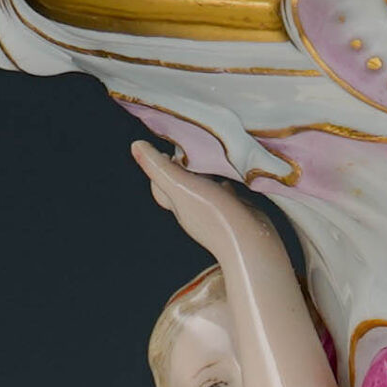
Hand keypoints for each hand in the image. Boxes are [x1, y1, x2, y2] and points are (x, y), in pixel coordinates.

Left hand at [132, 139, 261, 260]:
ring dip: (203, 171)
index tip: (168, 150)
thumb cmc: (214, 215)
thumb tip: (136, 146)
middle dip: (182, 166)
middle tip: (188, 144)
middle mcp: (193, 208)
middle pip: (180, 183)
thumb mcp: (180, 185)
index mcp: (177, 204)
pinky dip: (224, 179)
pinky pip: (225, 191)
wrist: (250, 241)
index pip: (159, 185)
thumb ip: (158, 167)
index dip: (158, 167)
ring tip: (207, 152)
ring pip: (203, 186)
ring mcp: (214, 210)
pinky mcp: (234, 210)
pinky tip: (230, 170)